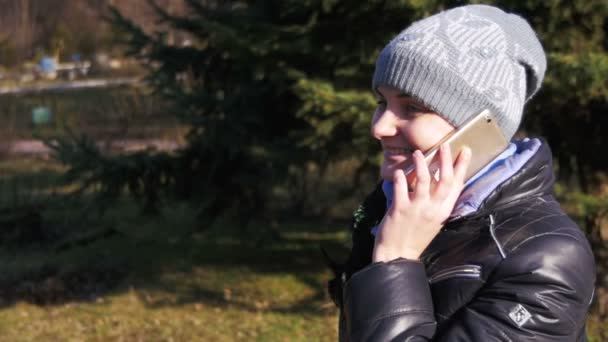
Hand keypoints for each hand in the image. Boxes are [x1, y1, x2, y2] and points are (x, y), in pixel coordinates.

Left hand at [372, 144, 470, 261]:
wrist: (398, 255)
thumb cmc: (415, 237)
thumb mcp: (433, 220)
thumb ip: (436, 202)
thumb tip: (437, 180)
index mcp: (443, 212)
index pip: (457, 186)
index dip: (462, 167)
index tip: (465, 150)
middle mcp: (433, 209)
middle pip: (445, 180)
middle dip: (446, 160)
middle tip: (445, 145)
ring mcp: (417, 209)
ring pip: (424, 180)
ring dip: (422, 164)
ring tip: (418, 153)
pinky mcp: (400, 209)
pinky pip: (401, 188)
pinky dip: (400, 177)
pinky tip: (399, 171)